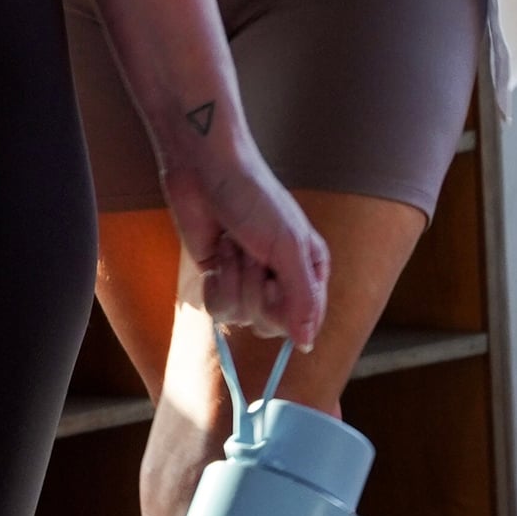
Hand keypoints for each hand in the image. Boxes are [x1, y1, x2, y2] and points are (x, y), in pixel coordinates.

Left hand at [168, 140, 329, 347]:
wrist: (205, 171)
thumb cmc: (254, 198)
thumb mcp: (288, 247)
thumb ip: (302, 299)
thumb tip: (307, 345)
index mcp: (311, 270)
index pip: (306, 322)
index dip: (287, 309)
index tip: (276, 281)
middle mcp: (283, 280)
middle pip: (270, 325)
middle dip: (255, 290)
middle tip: (252, 254)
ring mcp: (249, 281)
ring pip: (241, 317)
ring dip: (233, 279)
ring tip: (233, 245)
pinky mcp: (220, 279)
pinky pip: (217, 310)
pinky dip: (215, 283)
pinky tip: (216, 255)